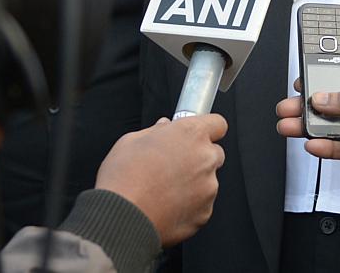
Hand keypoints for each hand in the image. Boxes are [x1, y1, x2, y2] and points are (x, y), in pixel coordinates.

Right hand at [96, 113, 227, 246]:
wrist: (122, 216)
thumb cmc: (123, 177)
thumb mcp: (132, 141)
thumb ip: (156, 131)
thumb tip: (164, 128)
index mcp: (191, 134)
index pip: (218, 124)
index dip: (206, 129)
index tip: (196, 135)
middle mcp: (206, 159)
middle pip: (215, 153)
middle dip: (199, 157)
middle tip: (174, 165)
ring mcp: (208, 187)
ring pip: (208, 181)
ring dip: (194, 183)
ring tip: (164, 189)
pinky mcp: (205, 212)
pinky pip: (202, 205)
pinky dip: (190, 206)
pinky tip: (167, 206)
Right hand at [274, 65, 339, 175]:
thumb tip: (323, 98)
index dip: (320, 81)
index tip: (301, 84)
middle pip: (332, 105)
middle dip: (307, 107)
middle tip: (286, 108)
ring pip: (334, 128)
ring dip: (311, 128)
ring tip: (288, 127)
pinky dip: (328, 148)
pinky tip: (313, 144)